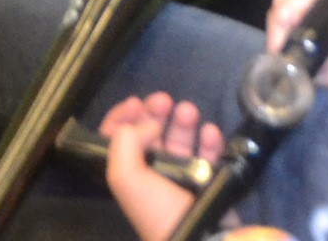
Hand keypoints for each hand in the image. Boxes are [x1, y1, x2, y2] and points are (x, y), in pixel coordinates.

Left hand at [99, 94, 227, 240]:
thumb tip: (147, 124)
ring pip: (181, 140)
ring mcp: (182, 178)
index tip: (135, 102)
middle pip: (151, 134)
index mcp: (129, 174)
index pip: (117, 139)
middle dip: (156, 112)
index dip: (123, 118)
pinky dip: (209, 141)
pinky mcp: (209, 182)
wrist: (203, 239)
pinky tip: (210, 133)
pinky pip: (209, 154)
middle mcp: (153, 174)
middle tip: (164, 100)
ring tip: (190, 112)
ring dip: (184, 122)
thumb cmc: (159, 209)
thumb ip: (124, 141)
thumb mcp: (126, 177)